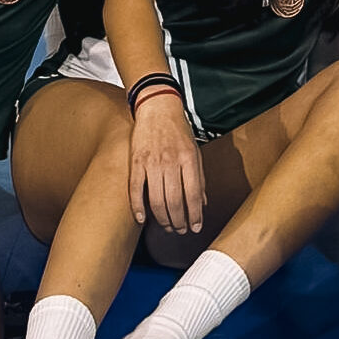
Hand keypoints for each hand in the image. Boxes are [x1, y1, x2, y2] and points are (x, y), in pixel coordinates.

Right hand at [129, 95, 208, 236]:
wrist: (157, 107)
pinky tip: (142, 219)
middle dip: (179, 221)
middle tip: (180, 231)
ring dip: (162, 219)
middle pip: (175, 201)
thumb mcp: (195, 151)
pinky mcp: (136, 161)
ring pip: (156, 200)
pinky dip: (137, 207)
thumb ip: (199, 178)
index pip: (194, 194)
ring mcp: (152, 162)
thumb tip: (203, 204)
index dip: (195, 215)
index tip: (196, 228)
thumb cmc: (178, 131)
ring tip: (167, 227)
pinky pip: (135, 189)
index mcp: (188, 159)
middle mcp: (171, 161)